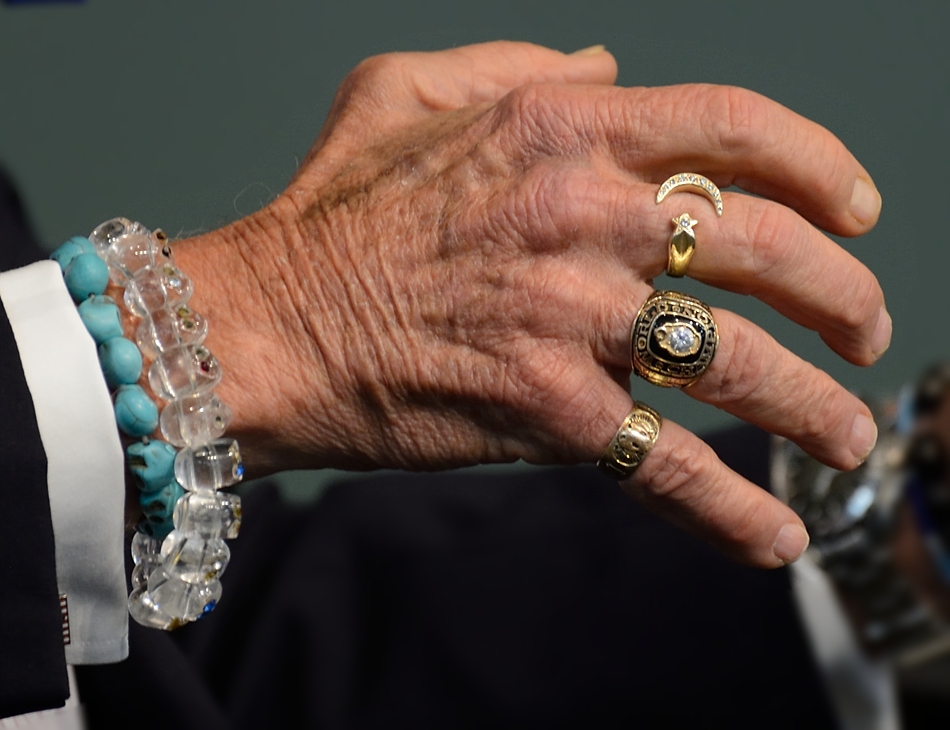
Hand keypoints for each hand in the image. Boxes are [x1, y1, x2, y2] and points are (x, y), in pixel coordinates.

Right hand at [175, 42, 887, 567]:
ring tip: (850, 434)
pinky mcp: (547, 410)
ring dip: (814, 405)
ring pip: (737, 362)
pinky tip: (774, 537)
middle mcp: (582, 216)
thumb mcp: (402, 89)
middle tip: (865, 331)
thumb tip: (613, 61)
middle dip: (844, 295)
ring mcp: (570, 315)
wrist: (263, 324)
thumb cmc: (329, 213)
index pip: (736, 126)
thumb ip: (516, 59)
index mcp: (560, 129)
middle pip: (767, 248)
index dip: (820, 164)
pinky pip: (664, 463)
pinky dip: (729, 508)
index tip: (857, 211)